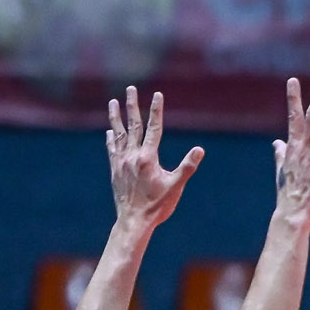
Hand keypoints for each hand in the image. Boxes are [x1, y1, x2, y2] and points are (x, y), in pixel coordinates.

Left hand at [106, 85, 203, 235]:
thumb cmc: (157, 206)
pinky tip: (109, 132)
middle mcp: (132, 156)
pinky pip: (112, 149)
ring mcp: (121, 163)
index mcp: (147, 158)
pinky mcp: (115, 171)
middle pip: (132, 125)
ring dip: (116, 117)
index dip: (156, 110)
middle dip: (132, 105)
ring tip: (113, 102)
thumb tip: (200, 150)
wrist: (133, 221)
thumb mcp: (176, 186)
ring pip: (118, 134)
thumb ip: (187, 166)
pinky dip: (111, 138)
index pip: (153, 128)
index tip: (157, 95)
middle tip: (130, 89)